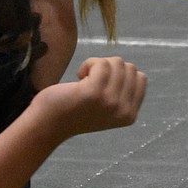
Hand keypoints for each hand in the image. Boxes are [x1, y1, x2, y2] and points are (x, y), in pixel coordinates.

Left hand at [31, 56, 146, 138]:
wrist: (47, 124)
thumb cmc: (72, 112)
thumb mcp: (106, 108)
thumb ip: (121, 94)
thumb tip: (132, 69)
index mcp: (129, 115)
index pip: (140, 78)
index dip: (120, 74)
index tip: (103, 84)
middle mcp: (123, 110)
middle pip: (129, 68)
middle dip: (109, 68)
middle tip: (91, 82)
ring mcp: (110, 101)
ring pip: (116, 63)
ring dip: (98, 65)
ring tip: (84, 80)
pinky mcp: (94, 92)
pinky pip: (101, 63)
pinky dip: (88, 64)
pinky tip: (78, 76)